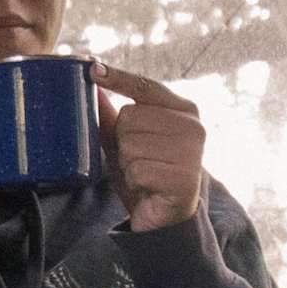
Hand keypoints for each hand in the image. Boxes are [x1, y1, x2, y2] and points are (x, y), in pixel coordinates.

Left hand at [93, 64, 205, 234]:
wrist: (165, 218)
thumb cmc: (147, 172)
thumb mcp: (126, 140)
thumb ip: (112, 114)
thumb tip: (93, 85)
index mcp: (184, 110)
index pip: (145, 86)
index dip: (118, 77)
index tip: (93, 69)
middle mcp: (193, 126)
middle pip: (130, 116)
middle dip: (123, 140)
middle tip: (139, 158)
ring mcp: (192, 152)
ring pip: (131, 143)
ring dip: (128, 162)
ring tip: (144, 172)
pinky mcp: (184, 177)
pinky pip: (138, 169)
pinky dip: (135, 180)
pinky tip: (149, 186)